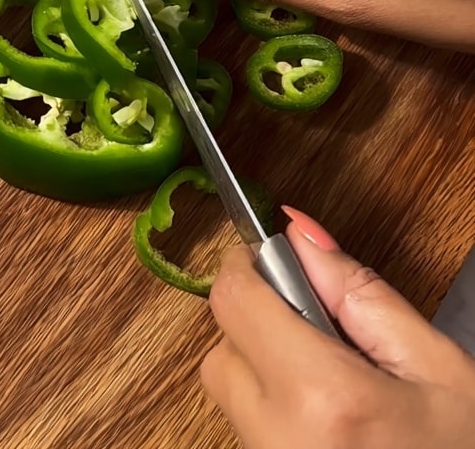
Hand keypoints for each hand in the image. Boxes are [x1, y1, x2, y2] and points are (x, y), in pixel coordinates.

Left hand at [201, 212, 474, 448]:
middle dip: (260, 318)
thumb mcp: (437, 368)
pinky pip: (248, 425)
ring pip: (229, 387)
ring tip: (335, 381)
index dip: (249, 265)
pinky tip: (330, 418)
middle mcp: (277, 437)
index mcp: (323, 397)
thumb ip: (360, 292)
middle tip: (324, 329)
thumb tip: (299, 232)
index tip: (279, 261)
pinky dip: (274, 406)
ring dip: (265, 365)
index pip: (233, 299)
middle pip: (222, 344)